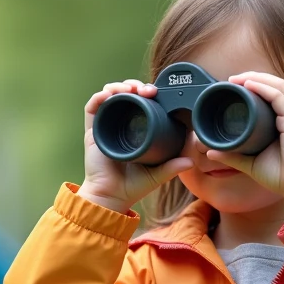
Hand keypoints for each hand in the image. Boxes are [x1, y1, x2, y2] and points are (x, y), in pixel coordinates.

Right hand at [80, 80, 193, 212]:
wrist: (110, 197)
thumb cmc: (132, 187)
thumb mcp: (157, 175)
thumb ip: (172, 167)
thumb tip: (191, 161)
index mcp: (135, 130)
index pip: (140, 103)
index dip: (147, 94)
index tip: (157, 92)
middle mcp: (119, 125)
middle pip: (125, 95)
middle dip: (135, 86)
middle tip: (146, 90)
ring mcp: (105, 126)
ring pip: (109, 96)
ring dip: (119, 87)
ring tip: (129, 89)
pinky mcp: (92, 132)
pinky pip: (92, 108)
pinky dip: (99, 97)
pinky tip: (108, 95)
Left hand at [205, 71, 283, 208]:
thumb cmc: (280, 176)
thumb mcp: (250, 164)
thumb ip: (232, 156)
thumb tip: (211, 152)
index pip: (273, 93)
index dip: (255, 85)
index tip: (234, 86)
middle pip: (275, 85)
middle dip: (253, 77)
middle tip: (232, 79)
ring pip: (277, 86)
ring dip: (256, 78)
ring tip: (237, 79)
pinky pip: (278, 98)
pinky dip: (263, 88)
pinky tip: (249, 85)